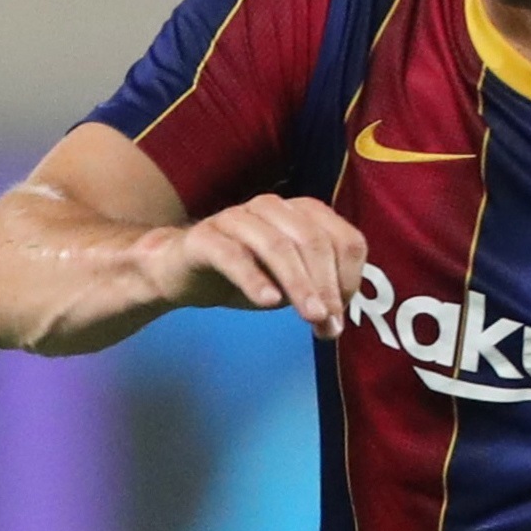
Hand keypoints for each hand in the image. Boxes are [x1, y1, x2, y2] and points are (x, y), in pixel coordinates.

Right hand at [151, 193, 368, 335]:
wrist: (180, 271)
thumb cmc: (243, 273)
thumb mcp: (287, 284)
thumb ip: (313, 295)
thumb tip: (334, 323)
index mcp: (302, 212)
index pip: (344, 238)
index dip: (350, 277)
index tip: (341, 313)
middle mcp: (272, 207)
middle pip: (313, 241)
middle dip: (326, 286)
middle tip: (328, 323)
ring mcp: (237, 218)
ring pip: (277, 246)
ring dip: (299, 284)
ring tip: (310, 317)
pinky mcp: (205, 237)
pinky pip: (233, 256)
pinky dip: (254, 279)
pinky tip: (268, 302)